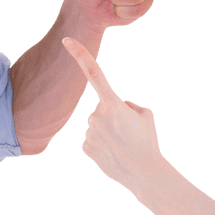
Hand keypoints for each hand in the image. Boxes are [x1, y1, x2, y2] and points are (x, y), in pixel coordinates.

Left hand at [62, 37, 163, 193]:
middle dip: (113, 117)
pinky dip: (103, 145)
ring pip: (98, 125)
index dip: (80, 55)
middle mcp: (96, 116)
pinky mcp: (86, 147)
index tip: (67, 40)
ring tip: (123, 145)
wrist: (144, 173)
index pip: (94, 73)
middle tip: (128, 133)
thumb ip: (127, 105)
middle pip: (102, 109)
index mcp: (112, 104)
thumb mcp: (145, 114)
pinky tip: (114, 153)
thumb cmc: (147, 141)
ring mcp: (89, 133)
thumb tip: (116, 108)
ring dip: (109, 132)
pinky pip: (93, 140)